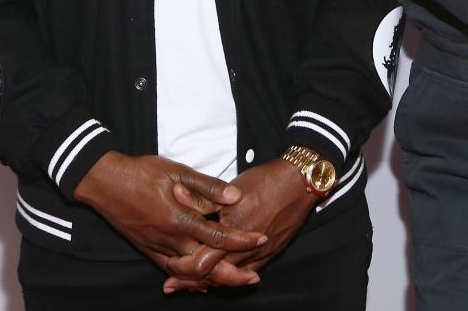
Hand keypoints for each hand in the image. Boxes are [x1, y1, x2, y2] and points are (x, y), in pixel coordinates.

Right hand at [73, 151, 265, 286]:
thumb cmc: (143, 172)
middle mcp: (169, 239)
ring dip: (211, 279)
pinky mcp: (148, 249)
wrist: (106, 182)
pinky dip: (188, 277)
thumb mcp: (179, 171)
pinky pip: (171, 269)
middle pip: (205, 265)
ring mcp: (157, 247)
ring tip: (232, 280)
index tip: (261, 238)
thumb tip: (235, 197)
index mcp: (179, 219)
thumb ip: (208, 186)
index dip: (241, 239)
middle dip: (231, 273)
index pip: (218, 235)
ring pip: (189, 272)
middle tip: (253, 277)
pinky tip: (200, 279)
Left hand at [162, 158, 317, 291]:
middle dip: (188, 281)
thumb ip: (206, 199)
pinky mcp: (270, 254)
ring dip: (207, 283)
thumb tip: (178, 195)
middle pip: (212, 275)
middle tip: (170, 285)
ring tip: (189, 287)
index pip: (201, 260)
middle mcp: (245, 247)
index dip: (182, 266)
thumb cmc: (266, 180)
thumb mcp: (232, 188)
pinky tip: (219, 280)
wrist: (299, 182)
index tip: (168, 263)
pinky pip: (246, 274)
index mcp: (232, 229)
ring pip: (228, 278)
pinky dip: (230, 279)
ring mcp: (259, 253)